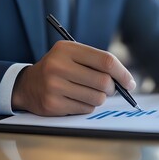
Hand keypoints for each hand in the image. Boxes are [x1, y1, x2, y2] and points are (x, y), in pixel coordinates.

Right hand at [11, 41, 135, 115]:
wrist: (28, 85)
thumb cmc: (59, 69)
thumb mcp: (73, 55)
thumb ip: (98, 63)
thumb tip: (127, 82)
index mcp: (67, 49)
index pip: (106, 61)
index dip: (123, 73)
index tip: (130, 82)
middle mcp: (59, 66)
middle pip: (104, 82)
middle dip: (112, 88)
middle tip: (109, 89)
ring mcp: (54, 86)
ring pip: (97, 98)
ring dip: (99, 98)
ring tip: (88, 92)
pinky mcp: (53, 104)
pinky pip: (86, 109)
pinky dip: (87, 106)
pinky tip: (76, 99)